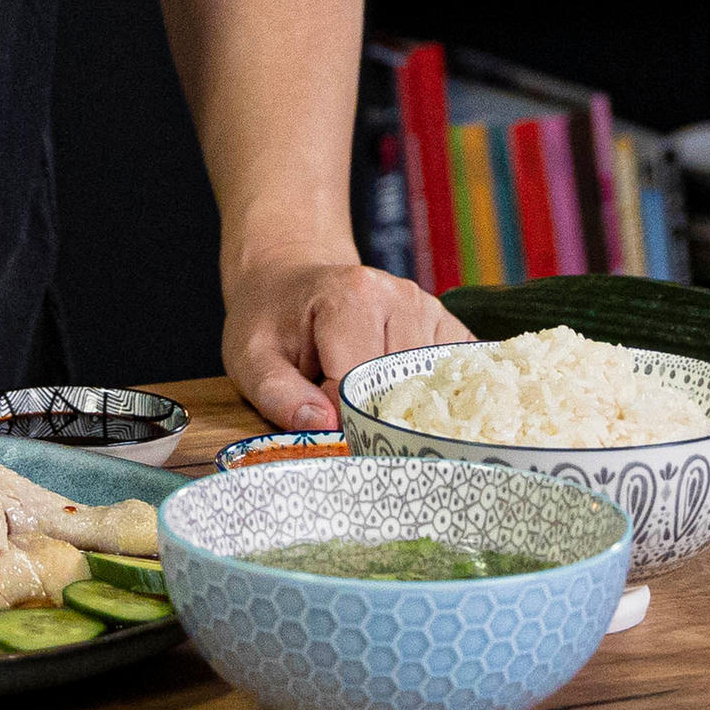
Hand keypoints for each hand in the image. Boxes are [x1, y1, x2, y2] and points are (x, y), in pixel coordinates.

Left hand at [224, 255, 468, 433]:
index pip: (357, 383)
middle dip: (370, 415)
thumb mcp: (253, 358)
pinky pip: (456, 377)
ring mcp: (429, 309)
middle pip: (397, 387)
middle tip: (342, 417)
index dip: (335, 416)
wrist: (294, 282)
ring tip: (367, 397)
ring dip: (401, 408)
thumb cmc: (273, 322)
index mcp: (351, 297)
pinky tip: (407, 402)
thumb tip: (324, 428)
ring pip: (429, 389)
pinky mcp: (447, 326)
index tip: (318, 423)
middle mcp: (400, 297)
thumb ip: (279, 395)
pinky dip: (436, 400)